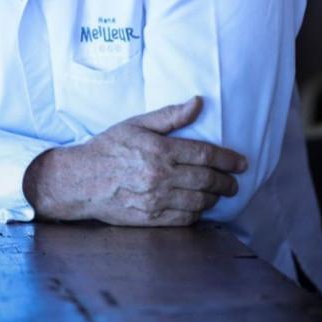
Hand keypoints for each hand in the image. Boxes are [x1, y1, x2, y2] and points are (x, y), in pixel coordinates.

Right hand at [22, 96, 246, 225]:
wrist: (79, 180)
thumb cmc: (107, 149)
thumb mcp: (135, 124)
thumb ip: (169, 116)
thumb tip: (198, 103)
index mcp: (159, 150)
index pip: (205, 155)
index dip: (228, 160)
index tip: (242, 163)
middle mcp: (160, 176)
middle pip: (206, 180)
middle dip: (226, 181)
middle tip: (234, 182)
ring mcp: (156, 199)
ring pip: (199, 201)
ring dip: (214, 197)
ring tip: (218, 193)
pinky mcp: (151, 218)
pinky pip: (185, 218)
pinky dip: (198, 213)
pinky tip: (199, 206)